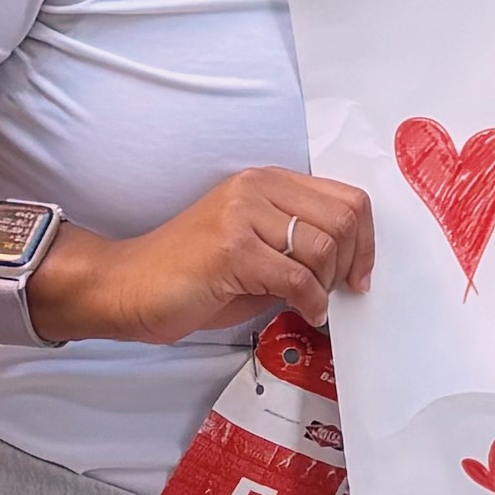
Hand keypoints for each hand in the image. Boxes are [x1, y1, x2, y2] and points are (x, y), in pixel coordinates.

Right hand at [33, 166, 374, 350]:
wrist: (128, 286)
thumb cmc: (189, 273)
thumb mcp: (254, 247)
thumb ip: (297, 245)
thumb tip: (348, 267)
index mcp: (265, 181)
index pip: (346, 198)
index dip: (366, 240)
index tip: (360, 272)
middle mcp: (255, 188)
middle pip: (344, 219)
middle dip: (352, 263)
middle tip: (338, 290)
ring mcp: (242, 215)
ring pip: (323, 248)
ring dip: (326, 286)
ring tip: (309, 302)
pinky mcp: (232, 248)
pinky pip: (297, 279)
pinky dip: (311, 303)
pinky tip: (304, 312)